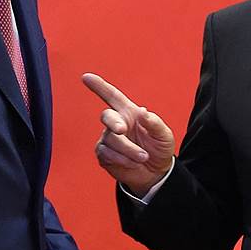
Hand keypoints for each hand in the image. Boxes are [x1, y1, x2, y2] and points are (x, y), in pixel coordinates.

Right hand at [82, 73, 174, 196]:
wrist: (156, 172)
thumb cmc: (159, 148)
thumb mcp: (164, 135)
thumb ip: (155, 123)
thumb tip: (143, 112)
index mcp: (129, 112)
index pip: (112, 96)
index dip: (99, 86)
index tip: (86, 77)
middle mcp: (116, 123)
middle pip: (106, 116)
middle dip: (114, 122)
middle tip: (123, 130)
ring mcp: (108, 139)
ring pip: (111, 139)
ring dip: (128, 149)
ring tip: (143, 157)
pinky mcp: (104, 155)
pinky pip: (107, 154)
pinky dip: (122, 159)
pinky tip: (133, 163)